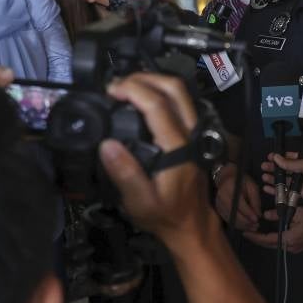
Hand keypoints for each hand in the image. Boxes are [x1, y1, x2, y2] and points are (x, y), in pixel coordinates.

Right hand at [99, 73, 211, 243]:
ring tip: (126, 88)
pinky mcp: (193, 134)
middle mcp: (191, 134)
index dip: (133, 90)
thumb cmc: (165, 215)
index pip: (157, 105)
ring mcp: (195, 132)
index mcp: (178, 147)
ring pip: (180, 92)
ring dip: (153, 82)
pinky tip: (141, 99)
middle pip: (174, 88)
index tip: (111, 90)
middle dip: (144, 78)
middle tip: (118, 84)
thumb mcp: (140, 203)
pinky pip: (180, 102)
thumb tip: (107, 145)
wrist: (191, 224)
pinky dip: (160, 92)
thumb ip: (125, 174)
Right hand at [214, 163, 261, 230]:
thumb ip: (255, 200)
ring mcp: (218, 204)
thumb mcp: (252, 186)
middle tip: (256, 226)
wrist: (227, 178)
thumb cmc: (242, 181)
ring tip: (252, 228)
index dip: (248, 213)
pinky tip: (245, 226)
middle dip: (246, 222)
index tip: (257, 219)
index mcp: (230, 187)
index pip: (239, 203)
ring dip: (242, 225)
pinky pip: (228, 220)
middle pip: (234, 213)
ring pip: (231, 218)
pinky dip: (237, 224)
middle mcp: (221, 196)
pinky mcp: (218, 209)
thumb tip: (258, 215)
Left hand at [244, 206, 302, 252]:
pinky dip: (274, 239)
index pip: (267, 240)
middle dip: (257, 239)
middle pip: (269, 245)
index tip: (245, 233)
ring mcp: (295, 248)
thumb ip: (280, 214)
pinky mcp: (299, 246)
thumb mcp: (298, 213)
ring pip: (275, 245)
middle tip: (247, 232)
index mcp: (289, 240)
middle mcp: (290, 247)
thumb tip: (265, 215)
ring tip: (255, 233)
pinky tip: (269, 233)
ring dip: (265, 240)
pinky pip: (282, 244)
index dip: (255, 237)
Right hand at [259, 152, 302, 206]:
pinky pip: (287, 190)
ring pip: (286, 179)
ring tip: (264, 176)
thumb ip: (290, 163)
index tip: (270, 157)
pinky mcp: (301, 192)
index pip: (292, 157)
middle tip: (264, 167)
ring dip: (275, 178)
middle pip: (287, 168)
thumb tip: (277, 157)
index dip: (281, 157)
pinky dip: (278, 189)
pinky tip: (269, 187)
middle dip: (275, 168)